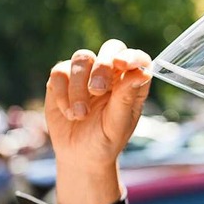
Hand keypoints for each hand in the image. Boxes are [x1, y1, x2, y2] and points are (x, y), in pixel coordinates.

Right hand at [45, 39, 151, 203]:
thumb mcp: (118, 123)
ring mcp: (86, 74)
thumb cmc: (105, 140)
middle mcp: (111, 74)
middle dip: (103, 67)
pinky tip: (69, 113)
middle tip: (97, 91)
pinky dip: (63, 93)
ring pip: (82, 58)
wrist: (79, 155)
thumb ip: (127, 97)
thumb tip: (144, 73)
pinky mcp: (62, 79)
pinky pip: (60, 72)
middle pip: (111, 48)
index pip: (139, 59)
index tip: (123, 65)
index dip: (133, 57)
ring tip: (80, 114)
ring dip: (79, 86)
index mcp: (132, 84)